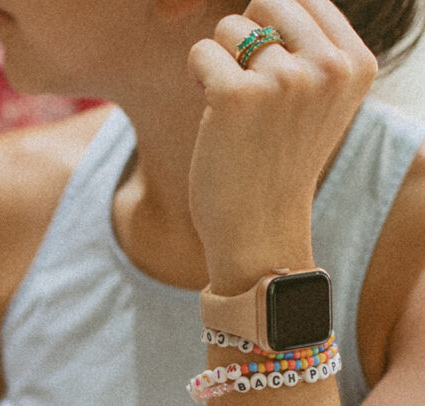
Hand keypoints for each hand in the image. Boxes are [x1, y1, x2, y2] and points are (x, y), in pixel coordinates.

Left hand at [188, 0, 376, 292]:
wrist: (260, 234)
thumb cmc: (278, 165)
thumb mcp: (316, 102)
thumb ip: (309, 48)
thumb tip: (266, 2)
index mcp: (356, 63)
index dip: (274, 33)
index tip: (273, 79)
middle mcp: (329, 67)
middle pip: (267, 2)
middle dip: (246, 42)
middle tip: (249, 94)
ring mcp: (285, 81)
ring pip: (229, 27)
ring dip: (221, 64)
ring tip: (235, 113)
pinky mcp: (237, 97)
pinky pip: (201, 53)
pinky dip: (197, 81)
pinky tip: (213, 119)